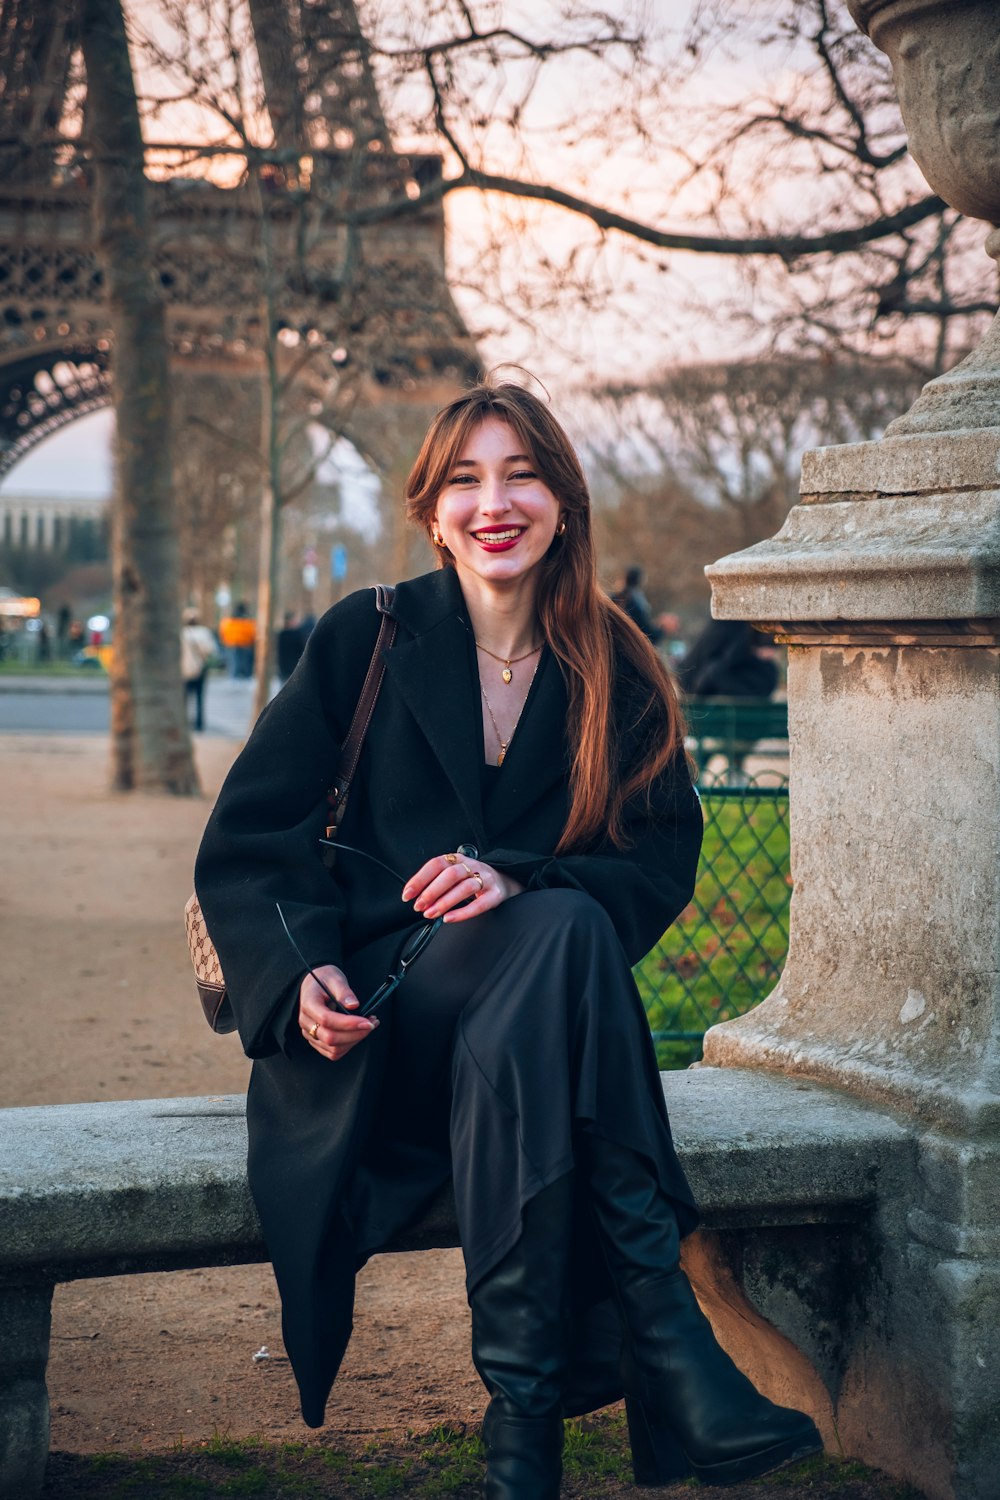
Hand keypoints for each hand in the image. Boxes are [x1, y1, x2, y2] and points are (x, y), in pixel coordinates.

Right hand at [298, 964, 377, 1060]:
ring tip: (368, 1026)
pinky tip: (359, 1033)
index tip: (367, 1021)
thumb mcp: (335, 978)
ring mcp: (309, 1034)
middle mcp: (306, 1022)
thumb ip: (344, 991)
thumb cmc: (324, 980)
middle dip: (355, 1034)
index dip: (348, 1023)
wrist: (315, 984)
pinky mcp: (316, 1041)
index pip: (326, 1019)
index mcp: (308, 1004)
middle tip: (372, 1024)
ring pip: (333, 1049)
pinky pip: (333, 1052)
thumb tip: (353, 1005)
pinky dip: (349, 1046)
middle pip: (330, 1038)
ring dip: (354, 1041)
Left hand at [402, 853, 523, 924]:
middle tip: (419, 906)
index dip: (419, 879)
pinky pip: (479, 904)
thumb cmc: (473, 880)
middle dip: (431, 891)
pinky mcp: (495, 895)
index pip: (436, 864)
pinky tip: (449, 918)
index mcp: (458, 859)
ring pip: (464, 888)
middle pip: (450, 874)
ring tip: (431, 914)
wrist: (504, 881)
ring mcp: (485, 879)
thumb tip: (415, 897)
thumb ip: (438, 881)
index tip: (407, 894)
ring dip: (444, 902)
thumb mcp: (456, 874)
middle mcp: (472, 866)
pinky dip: (462, 913)